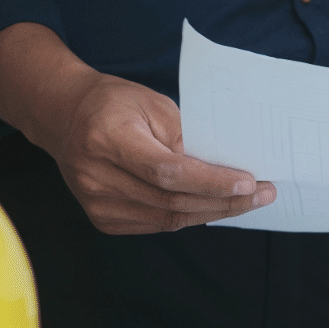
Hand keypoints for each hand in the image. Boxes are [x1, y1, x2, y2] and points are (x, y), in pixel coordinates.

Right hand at [0, 23, 274, 233]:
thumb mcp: (152, 103)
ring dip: (213, 211)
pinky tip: (215, 206)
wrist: (64, 117)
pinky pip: (156, 223)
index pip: (168, 171)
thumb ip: (186, 136)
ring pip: (168, 218)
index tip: (249, 182)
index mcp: (108, 139)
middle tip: (264, 193)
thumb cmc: (114, 103)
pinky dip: (190, 216)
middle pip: (172, 200)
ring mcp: (97, 203)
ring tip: (248, 201)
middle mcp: (97, 176)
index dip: (211, 181)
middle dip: (225, 200)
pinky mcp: (102, 218)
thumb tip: (228, 165)